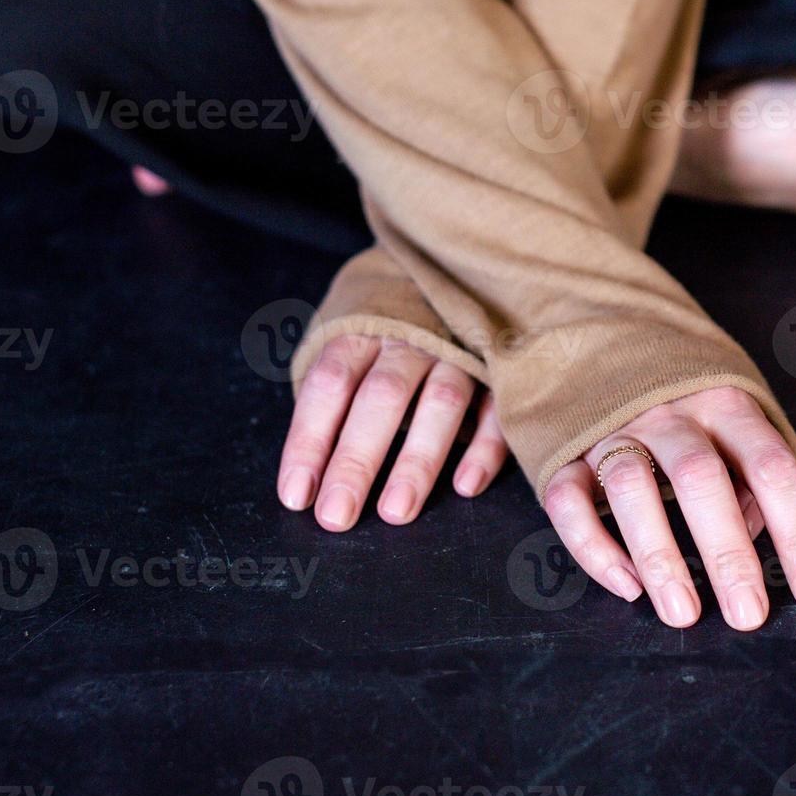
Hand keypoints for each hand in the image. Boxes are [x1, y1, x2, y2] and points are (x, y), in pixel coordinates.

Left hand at [277, 335, 507, 530]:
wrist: (446, 279)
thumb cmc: (381, 335)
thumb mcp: (344, 346)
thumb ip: (331, 399)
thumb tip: (306, 475)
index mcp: (362, 331)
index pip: (330, 384)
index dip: (310, 440)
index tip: (296, 495)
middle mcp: (410, 340)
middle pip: (381, 397)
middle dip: (357, 460)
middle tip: (337, 516)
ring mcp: (458, 353)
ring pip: (440, 403)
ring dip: (418, 460)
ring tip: (396, 512)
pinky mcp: (498, 371)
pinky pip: (496, 410)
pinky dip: (484, 448)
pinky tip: (466, 486)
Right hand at [542, 387, 795, 629]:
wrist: (595, 330)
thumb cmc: (686, 398)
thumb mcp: (732, 416)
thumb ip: (748, 472)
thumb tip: (752, 532)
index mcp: (724, 402)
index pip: (771, 467)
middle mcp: (668, 412)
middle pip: (701, 478)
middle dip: (727, 554)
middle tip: (747, 615)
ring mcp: (612, 429)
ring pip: (632, 487)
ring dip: (659, 555)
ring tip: (683, 612)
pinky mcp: (564, 451)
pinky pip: (570, 501)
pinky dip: (594, 548)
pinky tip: (627, 586)